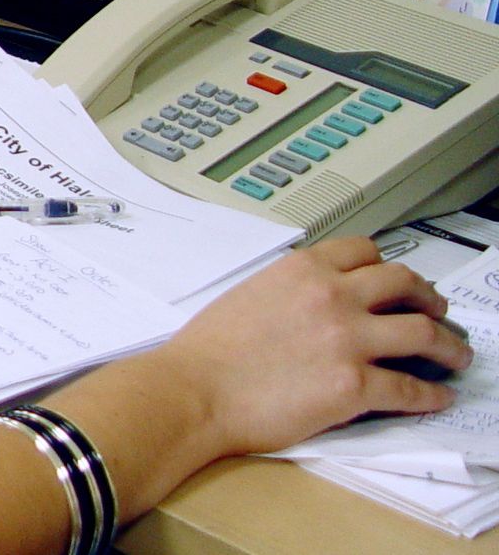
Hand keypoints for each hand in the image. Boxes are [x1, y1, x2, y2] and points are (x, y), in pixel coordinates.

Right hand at [152, 237, 473, 456]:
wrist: (193, 392)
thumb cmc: (206, 353)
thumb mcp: (248, 295)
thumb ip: (290, 291)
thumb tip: (313, 308)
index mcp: (302, 269)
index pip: (364, 251)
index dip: (387, 266)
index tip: (394, 278)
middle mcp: (331, 296)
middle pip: (404, 283)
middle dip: (428, 297)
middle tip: (436, 309)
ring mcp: (347, 341)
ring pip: (423, 332)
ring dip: (448, 344)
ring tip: (456, 354)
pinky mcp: (353, 386)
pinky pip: (411, 388)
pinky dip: (431, 394)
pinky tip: (437, 397)